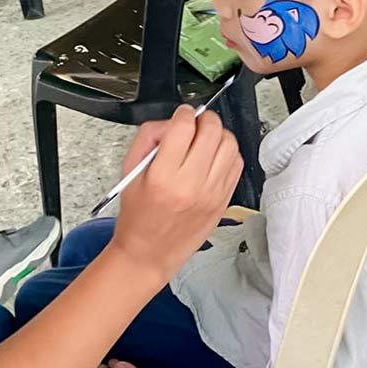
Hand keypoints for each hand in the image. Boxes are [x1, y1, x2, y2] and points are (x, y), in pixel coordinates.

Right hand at [106, 106, 241, 279]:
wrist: (149, 253)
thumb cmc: (138, 217)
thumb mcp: (129, 172)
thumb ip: (147, 139)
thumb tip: (170, 122)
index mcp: (163, 177)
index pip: (183, 127)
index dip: (183, 114)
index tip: (180, 116)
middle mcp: (191, 185)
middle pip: (212, 131)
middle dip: (203, 120)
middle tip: (194, 125)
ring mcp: (212, 193)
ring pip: (229, 145)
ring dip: (218, 135)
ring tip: (205, 141)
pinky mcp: (224, 200)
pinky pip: (237, 164)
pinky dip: (227, 154)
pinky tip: (213, 158)